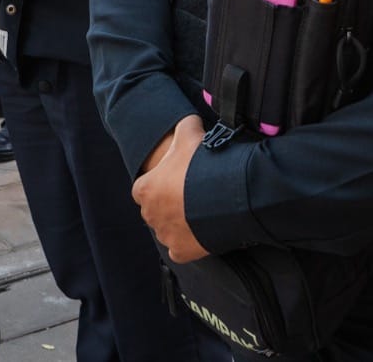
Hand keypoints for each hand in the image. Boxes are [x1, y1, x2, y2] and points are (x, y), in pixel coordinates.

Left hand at [132, 114, 208, 263]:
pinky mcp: (181, 252)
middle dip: (168, 203)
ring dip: (179, 222)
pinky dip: (189, 242)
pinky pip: (180, 249)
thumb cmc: (203, 163)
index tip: (176, 179)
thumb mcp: (190, 132)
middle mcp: (150, 215)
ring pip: (167, 229)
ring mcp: (165, 235)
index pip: (144, 187)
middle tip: (190, 194)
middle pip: (155, 209)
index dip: (160, 182)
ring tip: (201, 210)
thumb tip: (188, 121)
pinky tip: (202, 230)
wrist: (228, 195)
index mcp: (145, 189)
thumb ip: (183, 127)